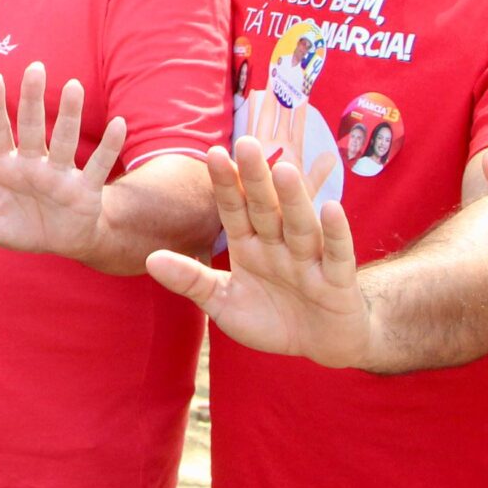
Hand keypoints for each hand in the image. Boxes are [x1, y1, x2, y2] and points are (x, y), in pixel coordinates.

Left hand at [0, 64, 126, 259]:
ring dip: (69, 114)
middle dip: (32, 99)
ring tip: (73, 86)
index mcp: (3, 166)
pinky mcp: (84, 189)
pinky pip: (99, 165)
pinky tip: (118, 124)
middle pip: (31, 126)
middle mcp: (32, 163)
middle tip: (35, 68)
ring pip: (64, 139)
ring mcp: (59, 174)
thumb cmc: (20, 226)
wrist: (59, 243)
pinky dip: (108, 147)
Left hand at [144, 138, 372, 366]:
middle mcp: (279, 245)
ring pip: (299, 224)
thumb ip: (191, 279)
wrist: (320, 345)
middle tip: (245, 141)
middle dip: (255, 178)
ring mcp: (310, 261)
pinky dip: (335, 234)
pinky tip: (331, 208)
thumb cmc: (271, 319)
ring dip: (291, 199)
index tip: (212, 154)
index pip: (234, 210)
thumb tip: (149, 258)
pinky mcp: (338, 281)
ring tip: (283, 169)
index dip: (224, 184)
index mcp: (250, 246)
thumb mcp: (223, 303)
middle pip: (265, 208)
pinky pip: (337, 254)